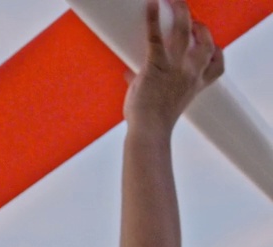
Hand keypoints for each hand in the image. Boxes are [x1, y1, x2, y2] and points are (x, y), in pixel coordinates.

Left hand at [123, 0, 222, 129]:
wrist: (149, 132)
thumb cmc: (152, 124)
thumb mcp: (160, 103)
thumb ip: (148, 83)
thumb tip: (129, 74)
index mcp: (194, 86)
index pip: (217, 66)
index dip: (216, 52)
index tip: (209, 44)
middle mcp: (190, 74)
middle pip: (206, 43)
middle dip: (201, 28)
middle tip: (190, 21)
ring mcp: (175, 68)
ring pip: (184, 31)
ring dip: (181, 12)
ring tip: (174, 1)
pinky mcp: (157, 65)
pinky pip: (156, 36)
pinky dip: (153, 19)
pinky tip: (152, 6)